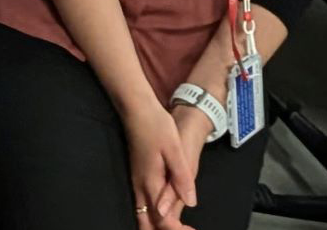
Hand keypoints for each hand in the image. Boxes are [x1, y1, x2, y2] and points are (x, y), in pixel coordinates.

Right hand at [121, 100, 196, 229]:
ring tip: (177, 226)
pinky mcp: (135, 176)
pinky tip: (163, 212)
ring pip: (141, 216)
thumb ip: (181, 178)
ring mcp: (136, 182)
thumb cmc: (157, 125)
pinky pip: (140, 206)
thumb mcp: (175, 150)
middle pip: (148, 224)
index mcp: (151, 183)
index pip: (163, 220)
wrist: (136, 108)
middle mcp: (140, 187)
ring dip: (157, 226)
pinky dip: (151, 216)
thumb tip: (191, 203)